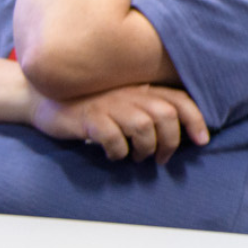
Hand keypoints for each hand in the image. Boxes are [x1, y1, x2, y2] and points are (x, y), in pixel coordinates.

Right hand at [31, 82, 212, 161]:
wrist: (46, 99)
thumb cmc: (92, 106)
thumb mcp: (124, 103)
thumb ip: (149, 111)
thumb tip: (178, 136)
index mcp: (142, 89)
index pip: (179, 100)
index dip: (196, 120)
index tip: (202, 140)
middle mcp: (129, 93)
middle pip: (166, 116)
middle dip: (171, 142)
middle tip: (161, 159)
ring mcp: (109, 104)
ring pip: (143, 127)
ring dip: (145, 149)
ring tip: (136, 158)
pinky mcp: (89, 118)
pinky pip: (113, 138)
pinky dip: (118, 152)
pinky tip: (112, 154)